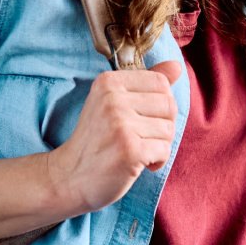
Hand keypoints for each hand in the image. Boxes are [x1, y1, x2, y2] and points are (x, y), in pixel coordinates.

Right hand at [45, 61, 182, 213]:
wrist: (68, 178)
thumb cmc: (96, 140)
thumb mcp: (114, 103)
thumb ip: (146, 83)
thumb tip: (177, 66)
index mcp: (108, 82)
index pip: (161, 82)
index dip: (160, 105)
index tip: (141, 120)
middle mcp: (113, 99)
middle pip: (169, 105)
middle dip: (162, 126)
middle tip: (140, 139)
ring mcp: (120, 124)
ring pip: (169, 129)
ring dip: (159, 146)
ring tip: (136, 151)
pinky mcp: (129, 150)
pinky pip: (164, 150)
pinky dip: (157, 161)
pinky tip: (138, 165)